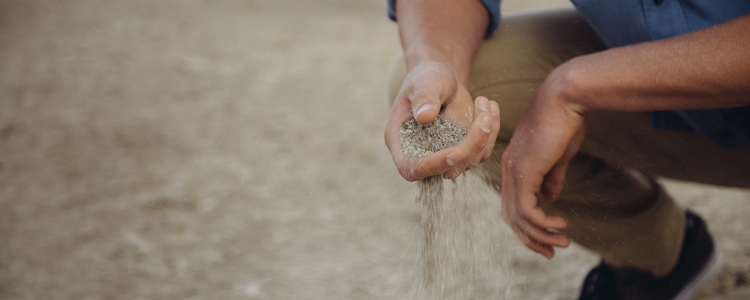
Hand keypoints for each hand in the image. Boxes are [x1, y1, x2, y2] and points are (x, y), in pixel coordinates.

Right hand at [385, 61, 499, 180]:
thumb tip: (425, 116)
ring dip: (485, 134)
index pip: (411, 167)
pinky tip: (490, 106)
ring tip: (484, 101)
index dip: (432, 165)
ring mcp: (444, 155)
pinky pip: (483, 151)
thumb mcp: (423, 82)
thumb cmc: (426, 78)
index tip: (456, 152)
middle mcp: (421, 154)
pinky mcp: (464, 152)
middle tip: (484, 116)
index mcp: (400, 141)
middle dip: (471, 146)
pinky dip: (491, 131)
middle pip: (447, 168)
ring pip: (470, 161)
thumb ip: (423, 97)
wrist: (441, 79)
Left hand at [500, 69, 586, 257]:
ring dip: (540, 234)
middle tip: (550, 252)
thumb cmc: (565, 121)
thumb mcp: (558, 155)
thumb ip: (551, 178)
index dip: (528, 224)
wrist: (566, 97)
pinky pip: (527, 209)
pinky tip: (560, 225)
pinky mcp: (525, 171)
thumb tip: (550, 199)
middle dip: (530, 237)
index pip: (513, 203)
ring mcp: (514, 170)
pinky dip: (542, 222)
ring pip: (518, 216)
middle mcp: (508, 169)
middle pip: (511, 215)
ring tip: (562, 243)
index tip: (547, 238)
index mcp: (514, 165)